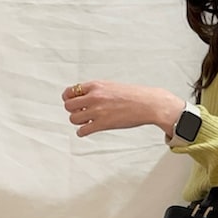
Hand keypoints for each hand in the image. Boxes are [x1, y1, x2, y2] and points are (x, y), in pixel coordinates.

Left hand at [62, 81, 182, 138]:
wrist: (148, 104)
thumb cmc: (134, 95)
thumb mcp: (111, 86)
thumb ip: (97, 90)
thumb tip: (84, 97)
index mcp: (95, 85)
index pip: (70, 92)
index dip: (68, 98)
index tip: (72, 103)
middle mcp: (94, 97)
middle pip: (68, 106)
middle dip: (73, 111)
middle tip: (81, 113)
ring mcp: (98, 111)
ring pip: (73, 119)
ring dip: (78, 122)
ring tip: (87, 122)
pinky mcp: (103, 124)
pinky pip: (82, 131)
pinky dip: (82, 132)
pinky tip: (87, 131)